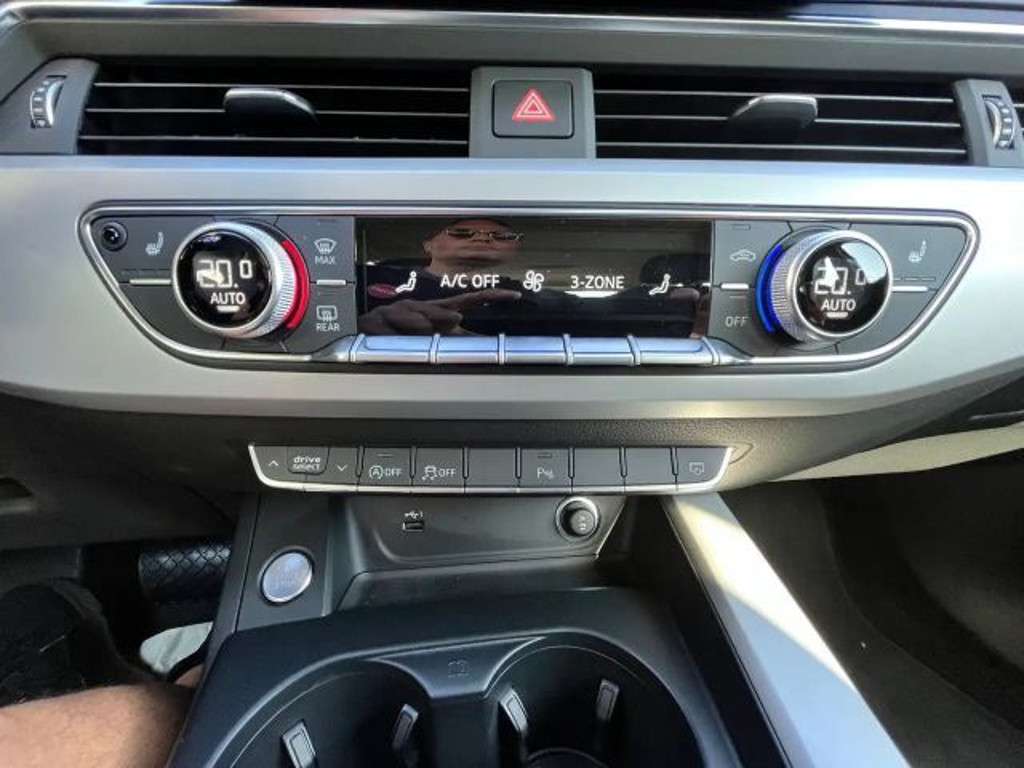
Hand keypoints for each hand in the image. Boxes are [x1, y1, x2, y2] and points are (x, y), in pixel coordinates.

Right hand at [357, 289, 520, 334]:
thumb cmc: (400, 332)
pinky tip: (392, 335)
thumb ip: (455, 338)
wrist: (362, 329)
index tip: (514, 296)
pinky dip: (393, 334)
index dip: (491, 297)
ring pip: (414, 319)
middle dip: (443, 317)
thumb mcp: (431, 336)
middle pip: (438, 312)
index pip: (468, 300)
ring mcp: (398, 312)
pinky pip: (390, 330)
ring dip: (418, 326)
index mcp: (436, 311)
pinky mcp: (378, 320)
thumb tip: (479, 342)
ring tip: (418, 332)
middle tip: (453, 321)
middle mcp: (419, 307)